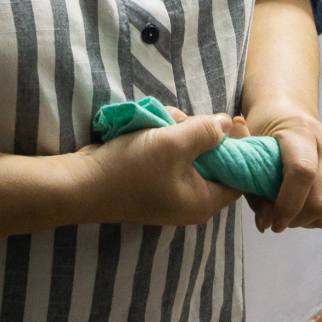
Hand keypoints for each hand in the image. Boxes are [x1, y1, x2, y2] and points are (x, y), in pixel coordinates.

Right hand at [72, 109, 242, 226]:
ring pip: (189, 151)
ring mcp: (170, 191)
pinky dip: (161, 137)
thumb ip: (206, 132)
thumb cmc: (130, 170)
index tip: (236, 119)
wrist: (80, 184)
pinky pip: (169, 154)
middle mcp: (190, 200)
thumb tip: (228, 124)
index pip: (239, 176)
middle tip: (183, 120)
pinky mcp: (153, 180)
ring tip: (158, 121)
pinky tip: (146, 127)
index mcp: (203, 202)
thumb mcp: (173, 144)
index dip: (241, 147)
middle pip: (214, 159)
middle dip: (200, 134)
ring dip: (177, 131)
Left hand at [242, 100, 321, 232]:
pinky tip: (303, 207)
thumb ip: (252, 186)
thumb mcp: (249, 153)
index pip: (302, 172)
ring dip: (307, 221)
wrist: (289, 113)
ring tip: (290, 214)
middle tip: (277, 221)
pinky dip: (319, 217)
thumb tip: (266, 222)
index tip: (273, 222)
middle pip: (320, 198)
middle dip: (296, 219)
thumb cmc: (264, 133)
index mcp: (300, 131)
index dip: (288, 204)